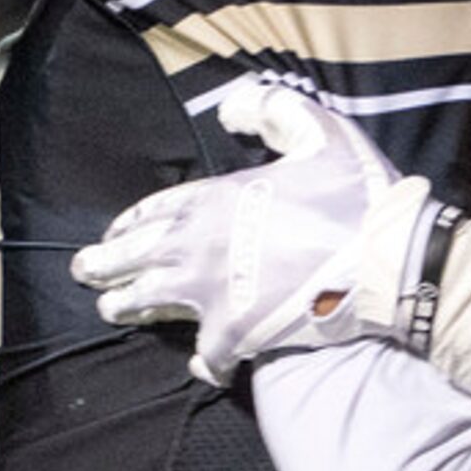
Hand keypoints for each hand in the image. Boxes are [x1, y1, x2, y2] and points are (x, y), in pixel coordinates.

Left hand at [72, 76, 437, 383]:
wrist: (386, 260)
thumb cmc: (356, 196)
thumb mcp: (320, 132)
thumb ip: (273, 110)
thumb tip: (231, 107)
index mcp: (213, 200)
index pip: (154, 211)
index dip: (131, 222)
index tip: (114, 232)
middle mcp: (198, 246)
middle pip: (135, 257)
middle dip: (104, 263)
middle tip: (84, 271)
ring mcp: (211, 294)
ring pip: (149, 302)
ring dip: (127, 306)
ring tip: (112, 311)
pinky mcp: (235, 335)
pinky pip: (206, 355)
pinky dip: (203, 361)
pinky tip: (201, 363)